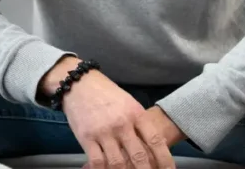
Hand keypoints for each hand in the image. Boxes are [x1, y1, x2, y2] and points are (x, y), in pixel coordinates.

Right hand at [42, 58, 175, 168]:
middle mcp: (122, 123)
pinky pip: (97, 162)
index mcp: (136, 113)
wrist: (80, 84)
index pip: (155, 140)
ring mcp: (104, 132)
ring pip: (118, 163)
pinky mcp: (87, 138)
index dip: (165, 159)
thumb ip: (139, 123)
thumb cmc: (107, 94)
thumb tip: (152, 145)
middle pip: (138, 156)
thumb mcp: (129, 103)